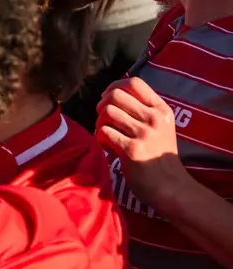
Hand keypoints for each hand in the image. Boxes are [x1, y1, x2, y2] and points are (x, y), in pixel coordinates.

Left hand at [97, 77, 189, 207]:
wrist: (170, 186)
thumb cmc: (158, 156)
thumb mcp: (160, 127)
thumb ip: (143, 111)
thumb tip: (111, 95)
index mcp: (162, 109)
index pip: (134, 82)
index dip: (114, 86)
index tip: (106, 99)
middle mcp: (154, 118)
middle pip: (116, 95)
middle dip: (102, 105)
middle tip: (103, 120)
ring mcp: (144, 133)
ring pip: (107, 112)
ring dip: (99, 124)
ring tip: (106, 136)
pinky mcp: (131, 149)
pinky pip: (103, 132)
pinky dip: (99, 139)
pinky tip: (108, 148)